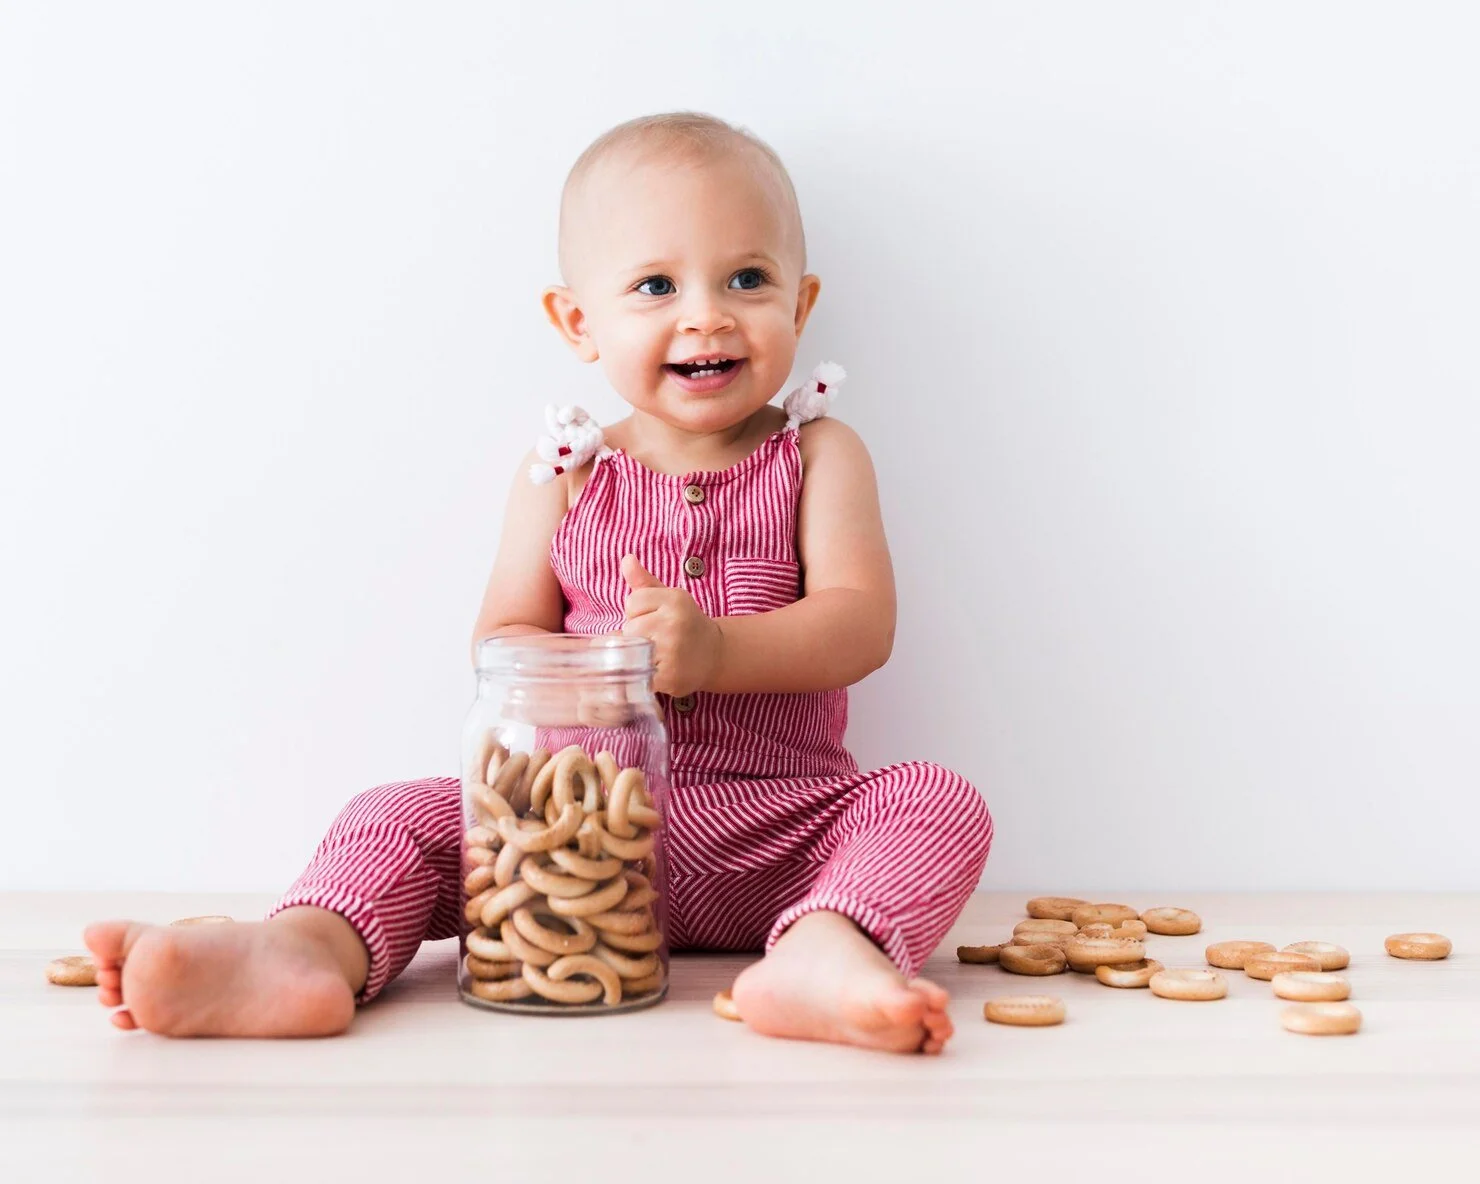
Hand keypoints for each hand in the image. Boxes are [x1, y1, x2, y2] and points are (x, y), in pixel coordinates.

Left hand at [620, 554, 722, 697]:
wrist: (715, 655)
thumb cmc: (685, 623)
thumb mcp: (668, 598)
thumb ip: (644, 581)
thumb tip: (626, 558)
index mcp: (674, 599)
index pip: (632, 602)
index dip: (638, 613)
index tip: (655, 619)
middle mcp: (674, 622)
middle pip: (629, 627)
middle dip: (637, 634)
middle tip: (658, 639)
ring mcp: (672, 650)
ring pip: (631, 649)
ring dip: (638, 654)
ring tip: (658, 654)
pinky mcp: (669, 675)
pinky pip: (637, 673)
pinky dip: (642, 674)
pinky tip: (658, 669)